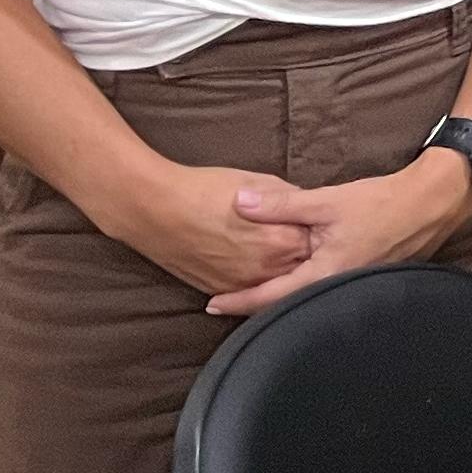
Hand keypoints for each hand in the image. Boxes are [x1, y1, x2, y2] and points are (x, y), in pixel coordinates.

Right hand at [109, 159, 310, 299]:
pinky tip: (253, 262)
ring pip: (273, 283)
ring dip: (279, 269)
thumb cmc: (206, 189)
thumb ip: (288, 199)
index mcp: (281, 240)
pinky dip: (255, 279)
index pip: (316, 242)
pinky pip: (247, 290)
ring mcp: (241, 284)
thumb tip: (305, 204)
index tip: (316, 223)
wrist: (155, 209)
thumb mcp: (258, 182)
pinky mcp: (219, 290)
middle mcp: (265, 269)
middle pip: (298, 266)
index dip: (315, 231)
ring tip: (271, 248)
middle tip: (296, 235)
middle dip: (300, 252)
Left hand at [207, 149, 471, 315]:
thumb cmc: (383, 203)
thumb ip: (282, 205)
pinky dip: (303, 288)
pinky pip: (324, 290)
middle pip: (287, 304)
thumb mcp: (328, 200)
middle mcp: (337, 289)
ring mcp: (353, 287)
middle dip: (256, 304)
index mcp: (323, 275)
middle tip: (226, 302)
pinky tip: (297, 279)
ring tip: (254, 295)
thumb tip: (239, 202)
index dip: (237, 300)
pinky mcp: (365, 278)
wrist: (432, 202)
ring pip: (306, 299)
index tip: (211, 304)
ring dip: (280, 296)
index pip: (269, 296)